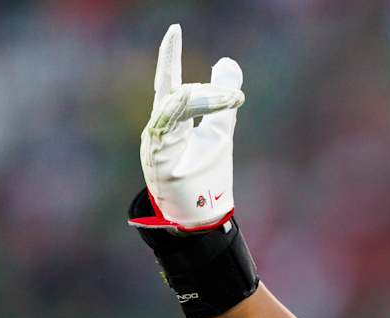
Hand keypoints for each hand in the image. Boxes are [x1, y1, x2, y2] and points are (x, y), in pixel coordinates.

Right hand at [132, 24, 243, 230]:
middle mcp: (158, 127)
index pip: (168, 80)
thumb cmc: (206, 176)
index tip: (175, 28)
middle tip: (235, 99)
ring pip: (173, 106)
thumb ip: (223, 100)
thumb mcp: (219, 131)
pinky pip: (168, 126)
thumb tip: (228, 62)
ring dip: (204, 101)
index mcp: (171, 120)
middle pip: (174, 92)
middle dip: (206, 92)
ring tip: (231, 102)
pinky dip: (187, 113)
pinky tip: (203, 104)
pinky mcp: (157, 159)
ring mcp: (154, 143)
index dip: (169, 54)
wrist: (201, 217)